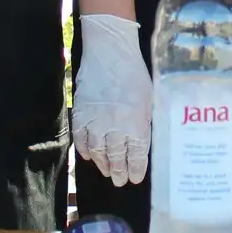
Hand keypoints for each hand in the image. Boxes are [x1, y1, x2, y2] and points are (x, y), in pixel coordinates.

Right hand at [73, 14, 151, 185]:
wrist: (109, 51)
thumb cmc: (135, 72)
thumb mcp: (151, 97)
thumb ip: (148, 121)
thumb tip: (147, 141)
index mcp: (136, 122)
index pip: (136, 155)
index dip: (135, 169)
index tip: (135, 178)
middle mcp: (115, 127)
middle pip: (116, 157)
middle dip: (119, 172)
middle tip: (120, 181)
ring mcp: (95, 121)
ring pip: (97, 152)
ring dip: (103, 164)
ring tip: (108, 172)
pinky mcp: (80, 114)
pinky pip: (81, 139)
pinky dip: (85, 150)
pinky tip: (89, 156)